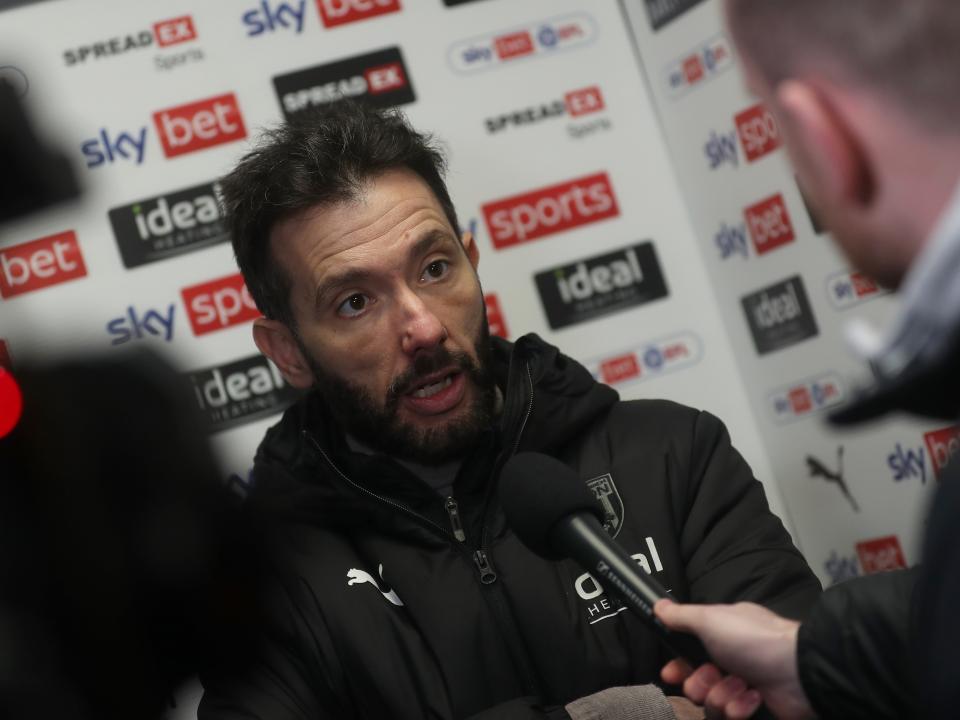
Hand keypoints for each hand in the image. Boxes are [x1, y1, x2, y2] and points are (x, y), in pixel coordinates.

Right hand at [655, 600, 814, 719]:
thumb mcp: (710, 619)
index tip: (670, 673)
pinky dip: (741, 708)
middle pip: (697, 683)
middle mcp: (732, 661)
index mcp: (722, 636)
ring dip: (722, 695)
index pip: (689, 655)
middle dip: (700, 683)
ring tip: (740, 686)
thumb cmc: (753, 640)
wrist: (798, 673)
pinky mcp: (755, 710)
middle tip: (711, 677)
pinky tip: (753, 698)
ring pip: (712, 702)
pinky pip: (732, 716)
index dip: (678, 666)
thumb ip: (681, 615)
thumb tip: (658, 605)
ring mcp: (745, 687)